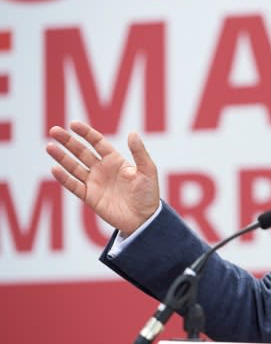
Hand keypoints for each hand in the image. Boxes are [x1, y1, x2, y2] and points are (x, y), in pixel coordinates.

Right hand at [46, 121, 159, 235]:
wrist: (144, 219)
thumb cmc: (148, 194)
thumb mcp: (147, 171)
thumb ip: (139, 153)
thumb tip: (132, 133)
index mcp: (115, 160)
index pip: (97, 142)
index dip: (85, 133)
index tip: (73, 124)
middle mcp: (102, 169)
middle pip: (81, 152)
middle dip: (68, 141)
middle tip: (54, 131)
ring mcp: (95, 183)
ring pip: (74, 167)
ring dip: (62, 157)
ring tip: (49, 146)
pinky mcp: (90, 197)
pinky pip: (74, 186)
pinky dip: (64, 178)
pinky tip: (55, 169)